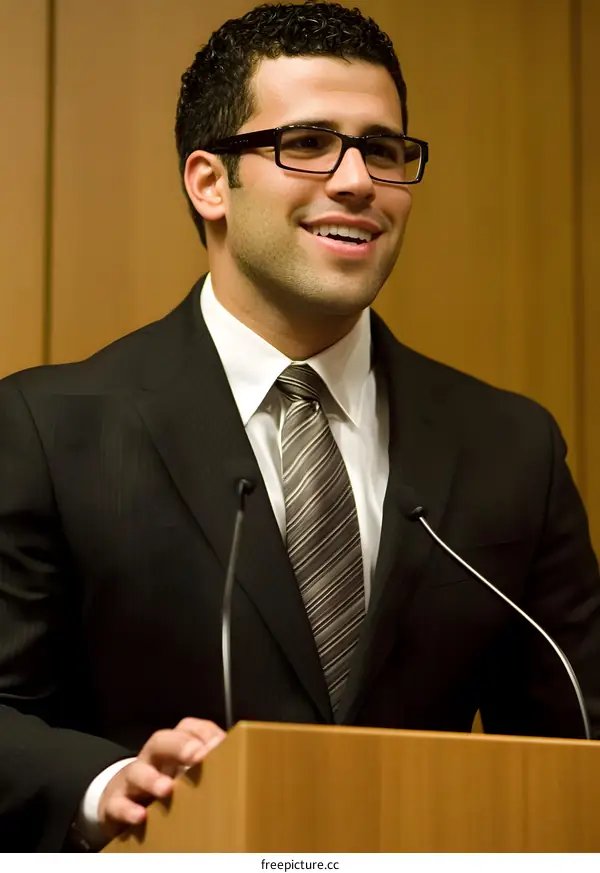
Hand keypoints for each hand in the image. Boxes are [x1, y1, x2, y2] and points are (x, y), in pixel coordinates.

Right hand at [98, 717, 225, 838]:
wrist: (120, 801)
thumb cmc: (164, 783)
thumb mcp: (187, 773)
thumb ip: (212, 767)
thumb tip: (248, 767)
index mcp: (174, 748)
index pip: (189, 728)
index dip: (204, 733)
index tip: (220, 744)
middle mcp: (153, 758)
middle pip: (161, 740)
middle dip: (180, 745)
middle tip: (198, 755)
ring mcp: (132, 779)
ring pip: (137, 771)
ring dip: (152, 779)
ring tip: (168, 789)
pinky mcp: (115, 803)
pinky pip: (117, 803)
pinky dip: (127, 809)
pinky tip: (140, 816)